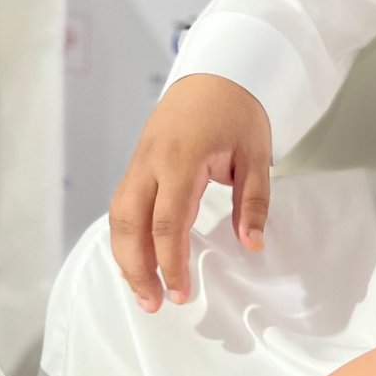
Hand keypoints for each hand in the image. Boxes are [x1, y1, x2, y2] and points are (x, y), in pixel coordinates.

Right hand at [108, 74, 271, 311]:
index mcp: (181, 158)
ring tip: (142, 290)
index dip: (169, 262)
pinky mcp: (137, 162)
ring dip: (125, 255)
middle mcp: (151, 161)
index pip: (166, 222)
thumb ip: (253, 202)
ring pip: (118, 215)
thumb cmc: (238, 110)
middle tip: (153, 303)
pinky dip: (125, 235)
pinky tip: (137, 259)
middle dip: (136, 268)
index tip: (180, 292)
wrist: (217, 72)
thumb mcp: (257, 155)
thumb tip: (251, 244)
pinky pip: (122, 204)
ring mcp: (139, 160)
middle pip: (129, 223)